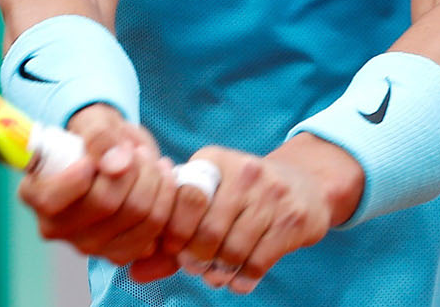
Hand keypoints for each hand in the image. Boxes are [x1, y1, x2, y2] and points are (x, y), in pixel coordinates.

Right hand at [17, 104, 177, 264]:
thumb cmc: (94, 137)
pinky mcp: (118, 253)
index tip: (100, 153)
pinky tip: (161, 181)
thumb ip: (100, 137)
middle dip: (133, 169)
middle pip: (106, 204)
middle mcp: (56, 227)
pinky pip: (154, 232)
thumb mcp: (93, 122)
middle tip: (137, 151)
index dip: (82, 175)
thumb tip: (117, 165)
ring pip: (137, 216)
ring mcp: (87, 245)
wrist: (113, 155)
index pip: (52, 199)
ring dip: (154, 182)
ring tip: (152, 161)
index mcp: (35, 194)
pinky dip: (165, 201)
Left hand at [131, 134, 362, 293]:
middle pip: (209, 228)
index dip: (175, 233)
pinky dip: (243, 279)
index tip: (175, 250)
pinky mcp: (294, 219)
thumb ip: (173, 234)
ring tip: (215, 275)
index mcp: (214, 160)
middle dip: (196, 258)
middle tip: (195, 268)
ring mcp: (273, 194)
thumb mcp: (210, 199)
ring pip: (234, 248)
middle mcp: (245, 171)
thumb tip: (134, 272)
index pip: (185, 198)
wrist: (304, 184)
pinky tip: (238, 280)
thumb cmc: (242, 196)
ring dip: (219, 271)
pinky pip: (260, 260)